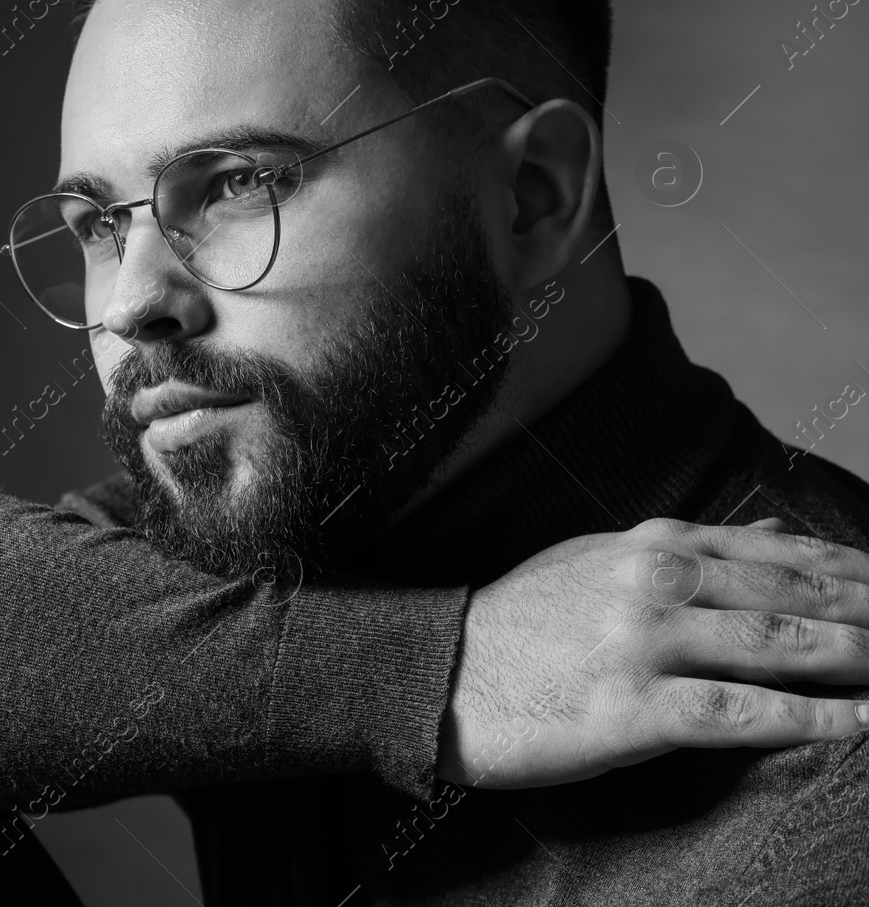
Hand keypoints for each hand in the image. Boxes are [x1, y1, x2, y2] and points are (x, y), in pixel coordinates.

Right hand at [443, 517, 868, 788]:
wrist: (436, 671)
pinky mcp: (628, 709)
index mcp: (651, 541)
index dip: (857, 572)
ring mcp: (642, 643)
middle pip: (796, 597)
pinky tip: (858, 724)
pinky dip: (810, 719)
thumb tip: (778, 537)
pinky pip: (740, 713)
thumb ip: (687, 550)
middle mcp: (654, 580)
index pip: (782, 552)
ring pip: (780, 647)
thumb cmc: (521, 621)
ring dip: (860, 660)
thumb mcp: (599, 559)